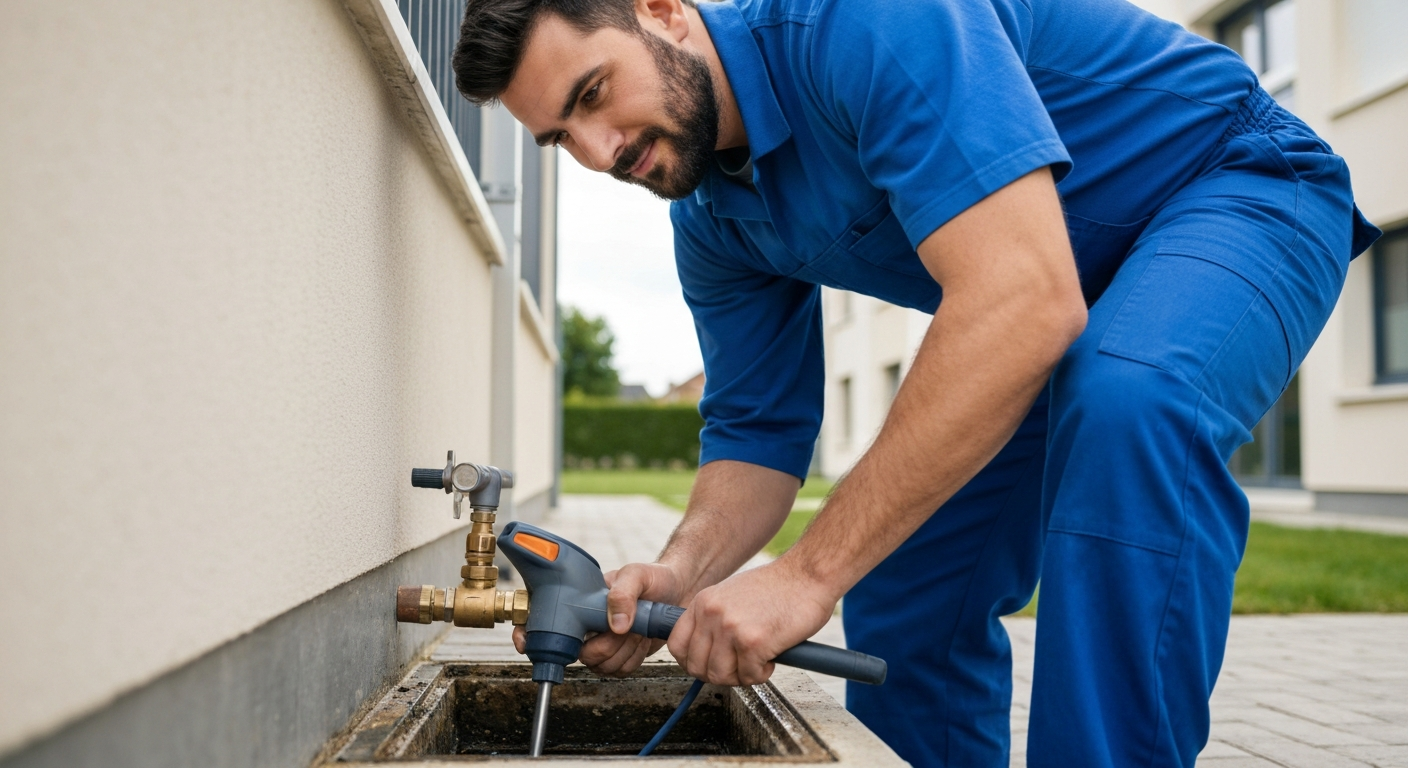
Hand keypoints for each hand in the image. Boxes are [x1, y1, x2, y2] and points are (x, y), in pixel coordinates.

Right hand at [511, 561, 683, 676]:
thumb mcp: (638, 574)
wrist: (679, 592)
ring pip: (600, 666)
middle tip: (624, 627)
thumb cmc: (654, 577)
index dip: (530, 633)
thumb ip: (623, 593)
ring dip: (623, 650)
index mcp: (579, 601)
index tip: (528, 642)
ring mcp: (601, 643)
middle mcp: (585, 625)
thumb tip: (614, 625)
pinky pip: (618, 671)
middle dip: (605, 645)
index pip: (542, 618)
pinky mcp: (619, 657)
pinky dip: (633, 658)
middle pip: (579, 654)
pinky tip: (640, 640)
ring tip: (636, 628)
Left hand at [667, 558, 835, 685]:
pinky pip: (748, 676)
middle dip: (720, 674)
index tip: (709, 666)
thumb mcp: (731, 596)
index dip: (692, 663)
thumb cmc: (778, 588)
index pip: (677, 645)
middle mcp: (711, 614)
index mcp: (703, 602)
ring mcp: (730, 628)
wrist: (808, 574)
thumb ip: (714, 621)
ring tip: (758, 661)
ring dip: (741, 676)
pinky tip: (772, 656)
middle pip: (697, 667)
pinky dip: (762, 673)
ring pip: (720, 676)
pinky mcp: (753, 642)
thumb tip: (704, 655)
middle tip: (741, 667)